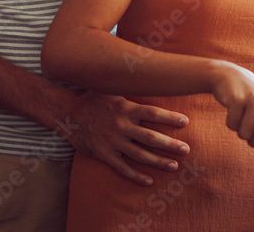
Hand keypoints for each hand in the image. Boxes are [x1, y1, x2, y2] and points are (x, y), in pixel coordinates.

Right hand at [62, 91, 189, 185]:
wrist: (67, 112)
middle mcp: (121, 126)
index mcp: (125, 108)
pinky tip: (149, 181)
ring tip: (174, 166)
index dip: (170, 118)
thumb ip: (129, 87)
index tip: (185, 122)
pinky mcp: (103, 154)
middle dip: (171, 144)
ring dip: (158, 161)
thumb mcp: (111, 88)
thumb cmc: (92, 97)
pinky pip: (122, 168)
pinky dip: (136, 176)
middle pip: (151, 137)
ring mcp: (112, 142)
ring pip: (140, 155)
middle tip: (186, 150)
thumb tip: (148, 73)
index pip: (153, 113)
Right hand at [210, 63, 253, 158]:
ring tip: (241, 119)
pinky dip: (230, 124)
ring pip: (245, 134)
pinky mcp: (236, 98)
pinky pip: (232, 125)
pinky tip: (233, 112)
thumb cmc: (251, 96)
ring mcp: (253, 98)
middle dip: (253, 142)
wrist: (230, 75)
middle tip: (249, 133)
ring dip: (241, 131)